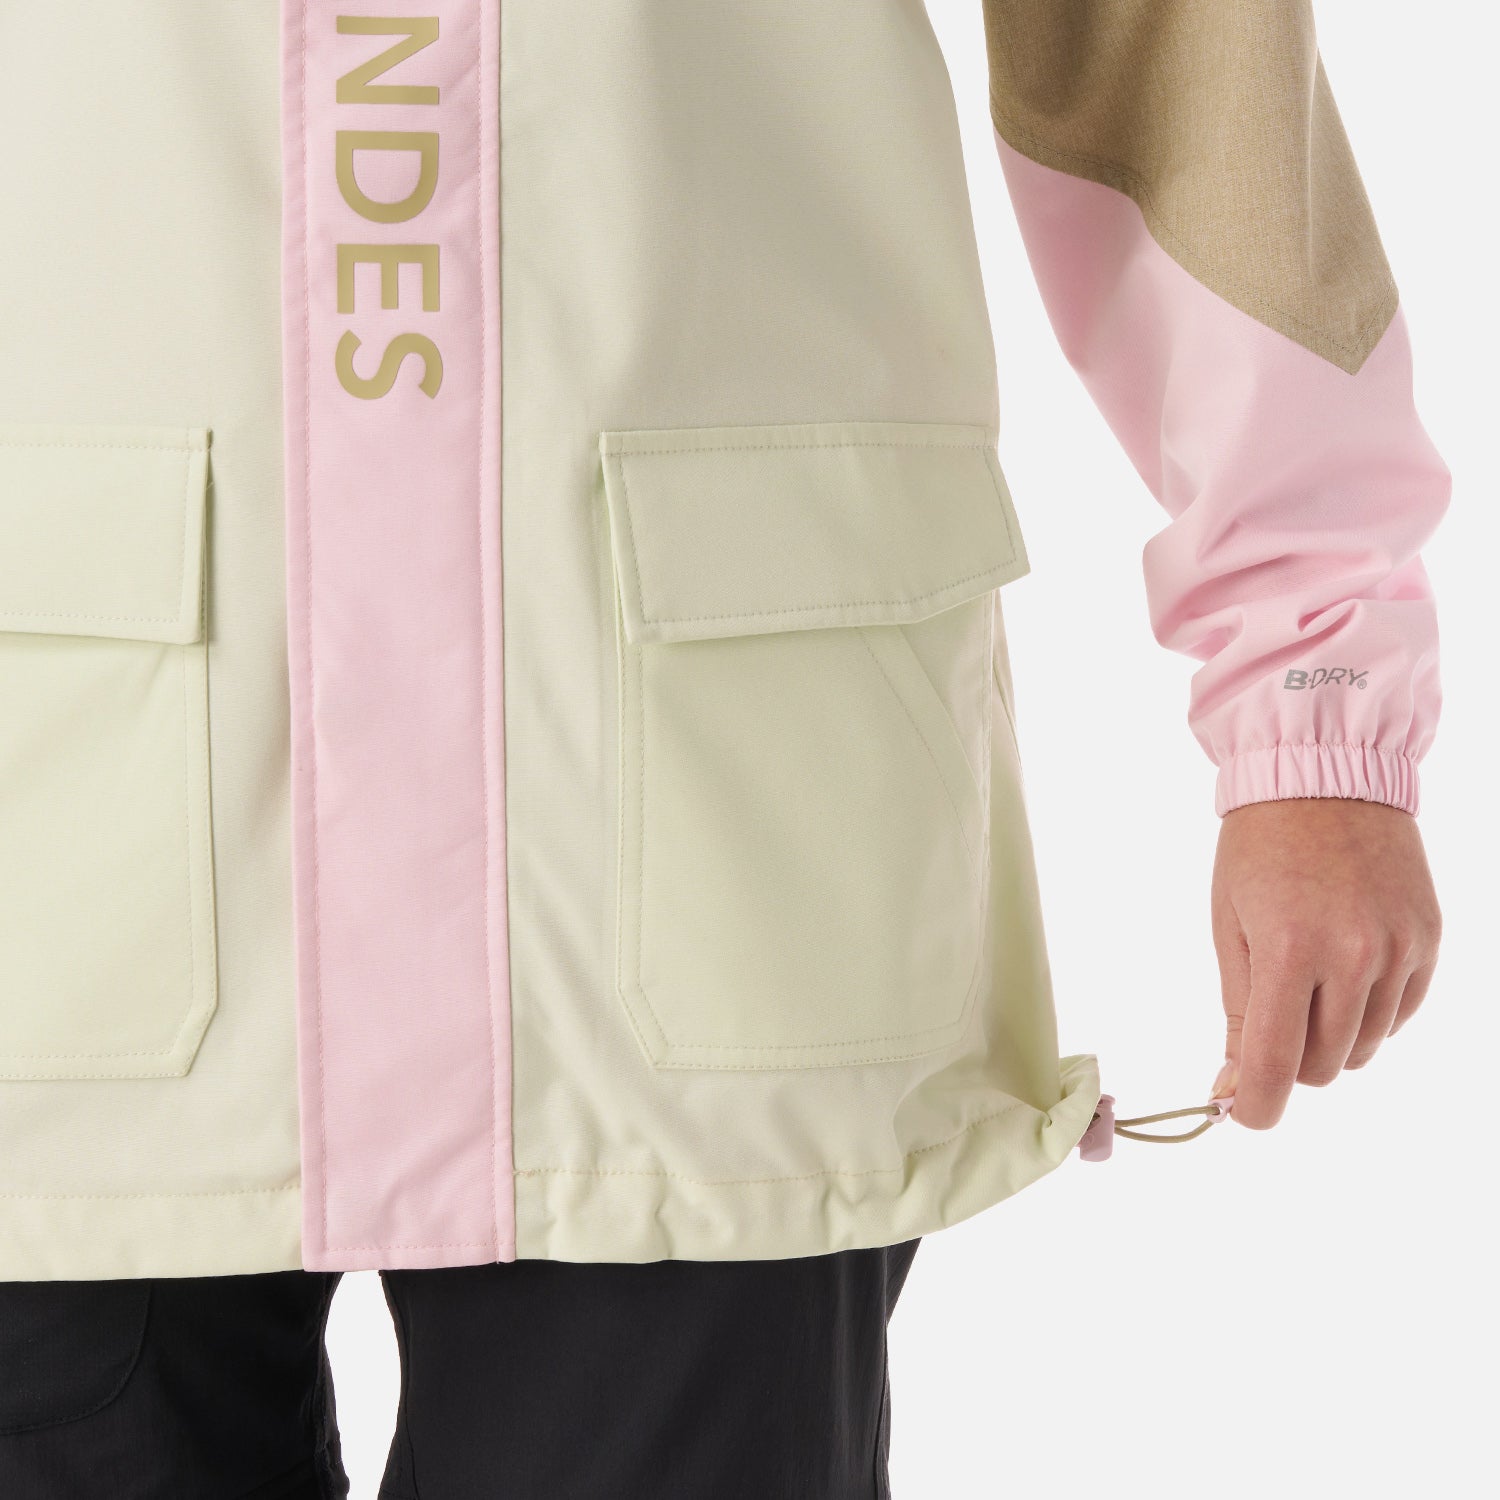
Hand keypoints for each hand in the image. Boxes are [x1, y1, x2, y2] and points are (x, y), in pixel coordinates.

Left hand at [1208, 797, 1441, 1129]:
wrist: (1324, 779)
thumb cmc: (1258, 851)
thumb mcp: (1230, 927)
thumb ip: (1238, 1012)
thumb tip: (1234, 1088)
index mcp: (1289, 951)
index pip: (1275, 1065)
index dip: (1255, 1106)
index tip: (1241, 1112)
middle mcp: (1353, 956)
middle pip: (1321, 1067)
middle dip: (1287, 1060)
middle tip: (1268, 1015)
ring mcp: (1399, 951)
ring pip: (1362, 1049)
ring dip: (1328, 1036)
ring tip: (1305, 978)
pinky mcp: (1429, 942)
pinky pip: (1397, 1017)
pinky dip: (1367, 1013)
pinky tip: (1344, 969)